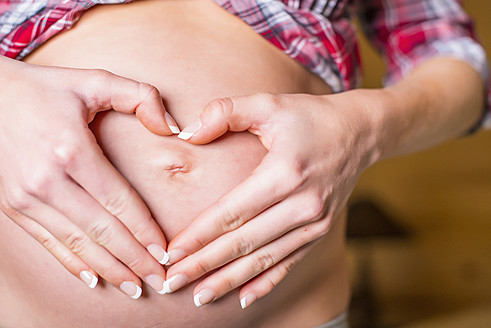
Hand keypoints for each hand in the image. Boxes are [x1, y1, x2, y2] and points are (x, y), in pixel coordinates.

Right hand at [0, 57, 179, 297]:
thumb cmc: (47, 90)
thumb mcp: (94, 80)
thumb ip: (140, 96)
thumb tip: (174, 128)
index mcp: (71, 151)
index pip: (119, 202)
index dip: (144, 230)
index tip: (166, 252)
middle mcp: (47, 180)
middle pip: (102, 230)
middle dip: (134, 259)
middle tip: (160, 281)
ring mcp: (27, 198)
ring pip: (77, 244)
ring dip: (110, 269)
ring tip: (135, 287)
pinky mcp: (14, 207)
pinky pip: (49, 243)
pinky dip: (73, 264)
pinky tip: (94, 279)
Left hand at [164, 90, 381, 306]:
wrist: (359, 132)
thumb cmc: (309, 116)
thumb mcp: (268, 103)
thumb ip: (224, 112)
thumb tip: (185, 134)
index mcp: (284, 173)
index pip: (232, 212)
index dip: (198, 235)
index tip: (171, 254)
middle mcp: (302, 204)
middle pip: (243, 242)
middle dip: (204, 265)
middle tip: (173, 283)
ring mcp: (314, 223)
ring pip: (264, 259)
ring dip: (229, 280)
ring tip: (199, 297)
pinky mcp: (320, 231)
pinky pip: (289, 262)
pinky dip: (265, 282)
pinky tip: (243, 299)